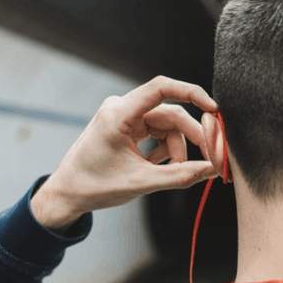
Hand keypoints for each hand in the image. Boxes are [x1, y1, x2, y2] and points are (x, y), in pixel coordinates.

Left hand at [31, 76, 219, 233]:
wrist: (67, 194)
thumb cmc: (94, 186)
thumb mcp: (142, 183)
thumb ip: (181, 175)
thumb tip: (213, 169)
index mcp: (118, 114)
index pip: (161, 88)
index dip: (192, 94)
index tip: (214, 111)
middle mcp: (121, 108)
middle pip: (171, 114)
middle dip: (192, 137)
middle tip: (211, 159)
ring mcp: (124, 115)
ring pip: (168, 126)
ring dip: (176, 149)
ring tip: (172, 171)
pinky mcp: (128, 125)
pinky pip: (158, 131)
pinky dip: (165, 149)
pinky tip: (157, 166)